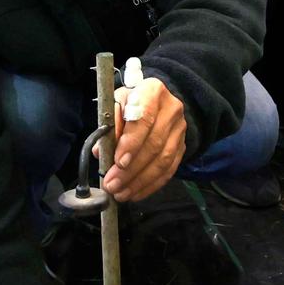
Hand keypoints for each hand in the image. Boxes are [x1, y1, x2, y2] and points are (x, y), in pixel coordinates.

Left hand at [103, 76, 185, 201]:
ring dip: (140, 181)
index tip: (118, 161)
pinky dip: (151, 185)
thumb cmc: (130, 104)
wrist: (156, 102)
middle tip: (112, 184)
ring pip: (163, 160)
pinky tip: (135, 193)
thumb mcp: (115, 105)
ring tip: (121, 193)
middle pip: (154, 143)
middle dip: (131, 169)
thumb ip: (108, 125)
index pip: (144, 118)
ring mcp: (180, 129)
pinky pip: (169, 170)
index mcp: (152, 91)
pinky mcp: (182, 146)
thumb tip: (100, 152)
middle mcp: (172, 109)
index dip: (131, 142)